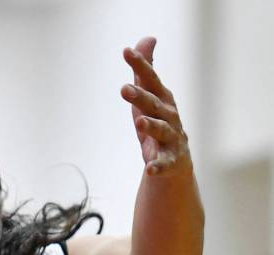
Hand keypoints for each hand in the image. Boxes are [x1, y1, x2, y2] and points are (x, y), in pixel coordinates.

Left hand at [121, 37, 190, 176]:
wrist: (175, 162)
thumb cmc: (158, 123)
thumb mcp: (149, 97)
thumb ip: (144, 72)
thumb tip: (147, 39)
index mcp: (161, 99)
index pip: (150, 79)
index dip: (140, 65)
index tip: (126, 52)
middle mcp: (168, 116)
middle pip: (153, 104)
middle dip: (140, 96)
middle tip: (124, 88)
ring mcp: (171, 138)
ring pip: (161, 131)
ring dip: (151, 126)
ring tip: (139, 122)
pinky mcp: (170, 160)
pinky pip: (164, 163)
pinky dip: (158, 166)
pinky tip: (150, 169)